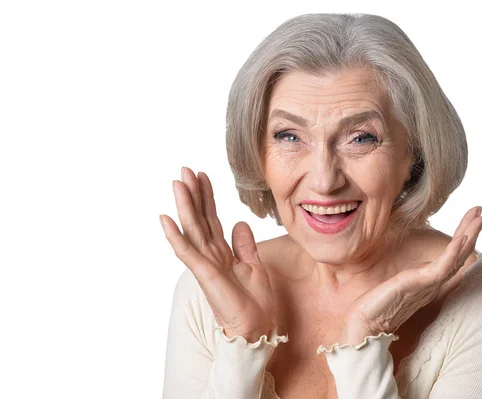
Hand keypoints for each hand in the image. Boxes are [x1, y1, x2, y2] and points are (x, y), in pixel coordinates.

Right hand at [159, 167, 275, 341]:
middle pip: (199, 219)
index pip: (212, 219)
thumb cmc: (256, 302)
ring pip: (192, 229)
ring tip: (177, 183)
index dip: (207, 197)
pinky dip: (176, 236)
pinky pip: (187, 252)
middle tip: (184, 170)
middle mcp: (211, 255)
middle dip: (193, 194)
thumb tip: (239, 223)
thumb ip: (245, 245)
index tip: (202, 175)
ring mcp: (206, 264)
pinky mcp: (205, 274)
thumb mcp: (254, 266)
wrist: (258, 327)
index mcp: (223, 252)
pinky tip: (165, 218)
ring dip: (184, 206)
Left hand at [338, 206, 481, 344]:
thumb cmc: (377, 306)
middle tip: (481, 211)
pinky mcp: (419, 284)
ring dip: (468, 236)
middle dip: (470, 232)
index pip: (451, 256)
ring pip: (455, 257)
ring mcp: (428, 283)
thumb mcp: (397, 284)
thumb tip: (415, 267)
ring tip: (479, 218)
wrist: (365, 323)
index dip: (463, 237)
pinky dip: (453, 253)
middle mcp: (432, 282)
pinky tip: (461, 239)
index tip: (473, 218)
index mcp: (429, 281)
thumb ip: (410, 276)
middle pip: (458, 254)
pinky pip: (441, 267)